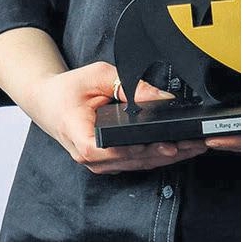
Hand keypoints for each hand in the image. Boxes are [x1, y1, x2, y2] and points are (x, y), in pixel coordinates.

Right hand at [23, 60, 207, 173]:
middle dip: (164, 152)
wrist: (48, 101)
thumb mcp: (98, 76)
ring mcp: (98, 162)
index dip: (136, 149)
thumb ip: (128, 84)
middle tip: (192, 143)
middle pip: (131, 161)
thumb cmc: (68, 89)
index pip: (109, 150)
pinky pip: (134, 162)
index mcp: (80, 136)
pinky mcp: (107, 161)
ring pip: (136, 165)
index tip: (161, 142)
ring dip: (165, 157)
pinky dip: (155, 155)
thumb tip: (159, 96)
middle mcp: (88, 156)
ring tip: (192, 146)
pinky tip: (176, 148)